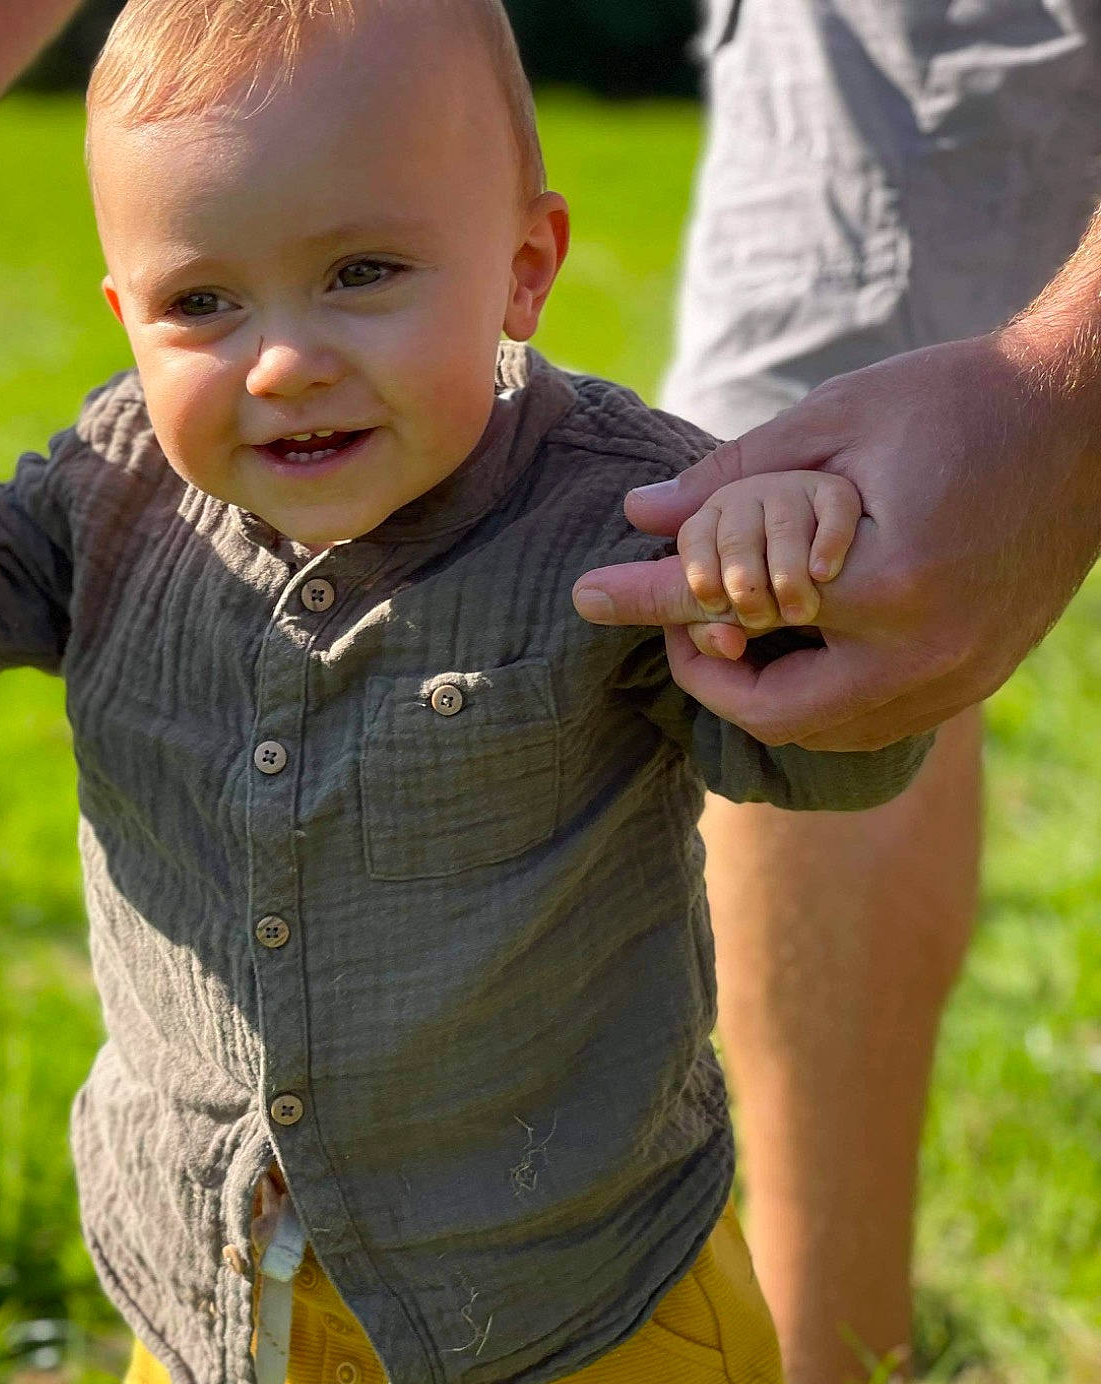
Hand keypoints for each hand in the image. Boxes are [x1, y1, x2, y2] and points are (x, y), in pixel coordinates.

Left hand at [572, 333, 1100, 749]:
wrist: (1087, 418)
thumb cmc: (959, 398)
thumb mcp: (839, 419)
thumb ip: (735, 480)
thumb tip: (641, 517)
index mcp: (886, 584)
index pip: (732, 608)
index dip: (648, 601)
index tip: (586, 594)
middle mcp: (922, 654)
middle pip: (769, 711)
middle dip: (707, 674)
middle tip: (678, 622)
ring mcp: (953, 680)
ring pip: (818, 732)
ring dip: (760, 695)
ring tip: (732, 631)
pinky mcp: (972, 683)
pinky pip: (868, 723)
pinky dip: (816, 698)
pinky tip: (794, 647)